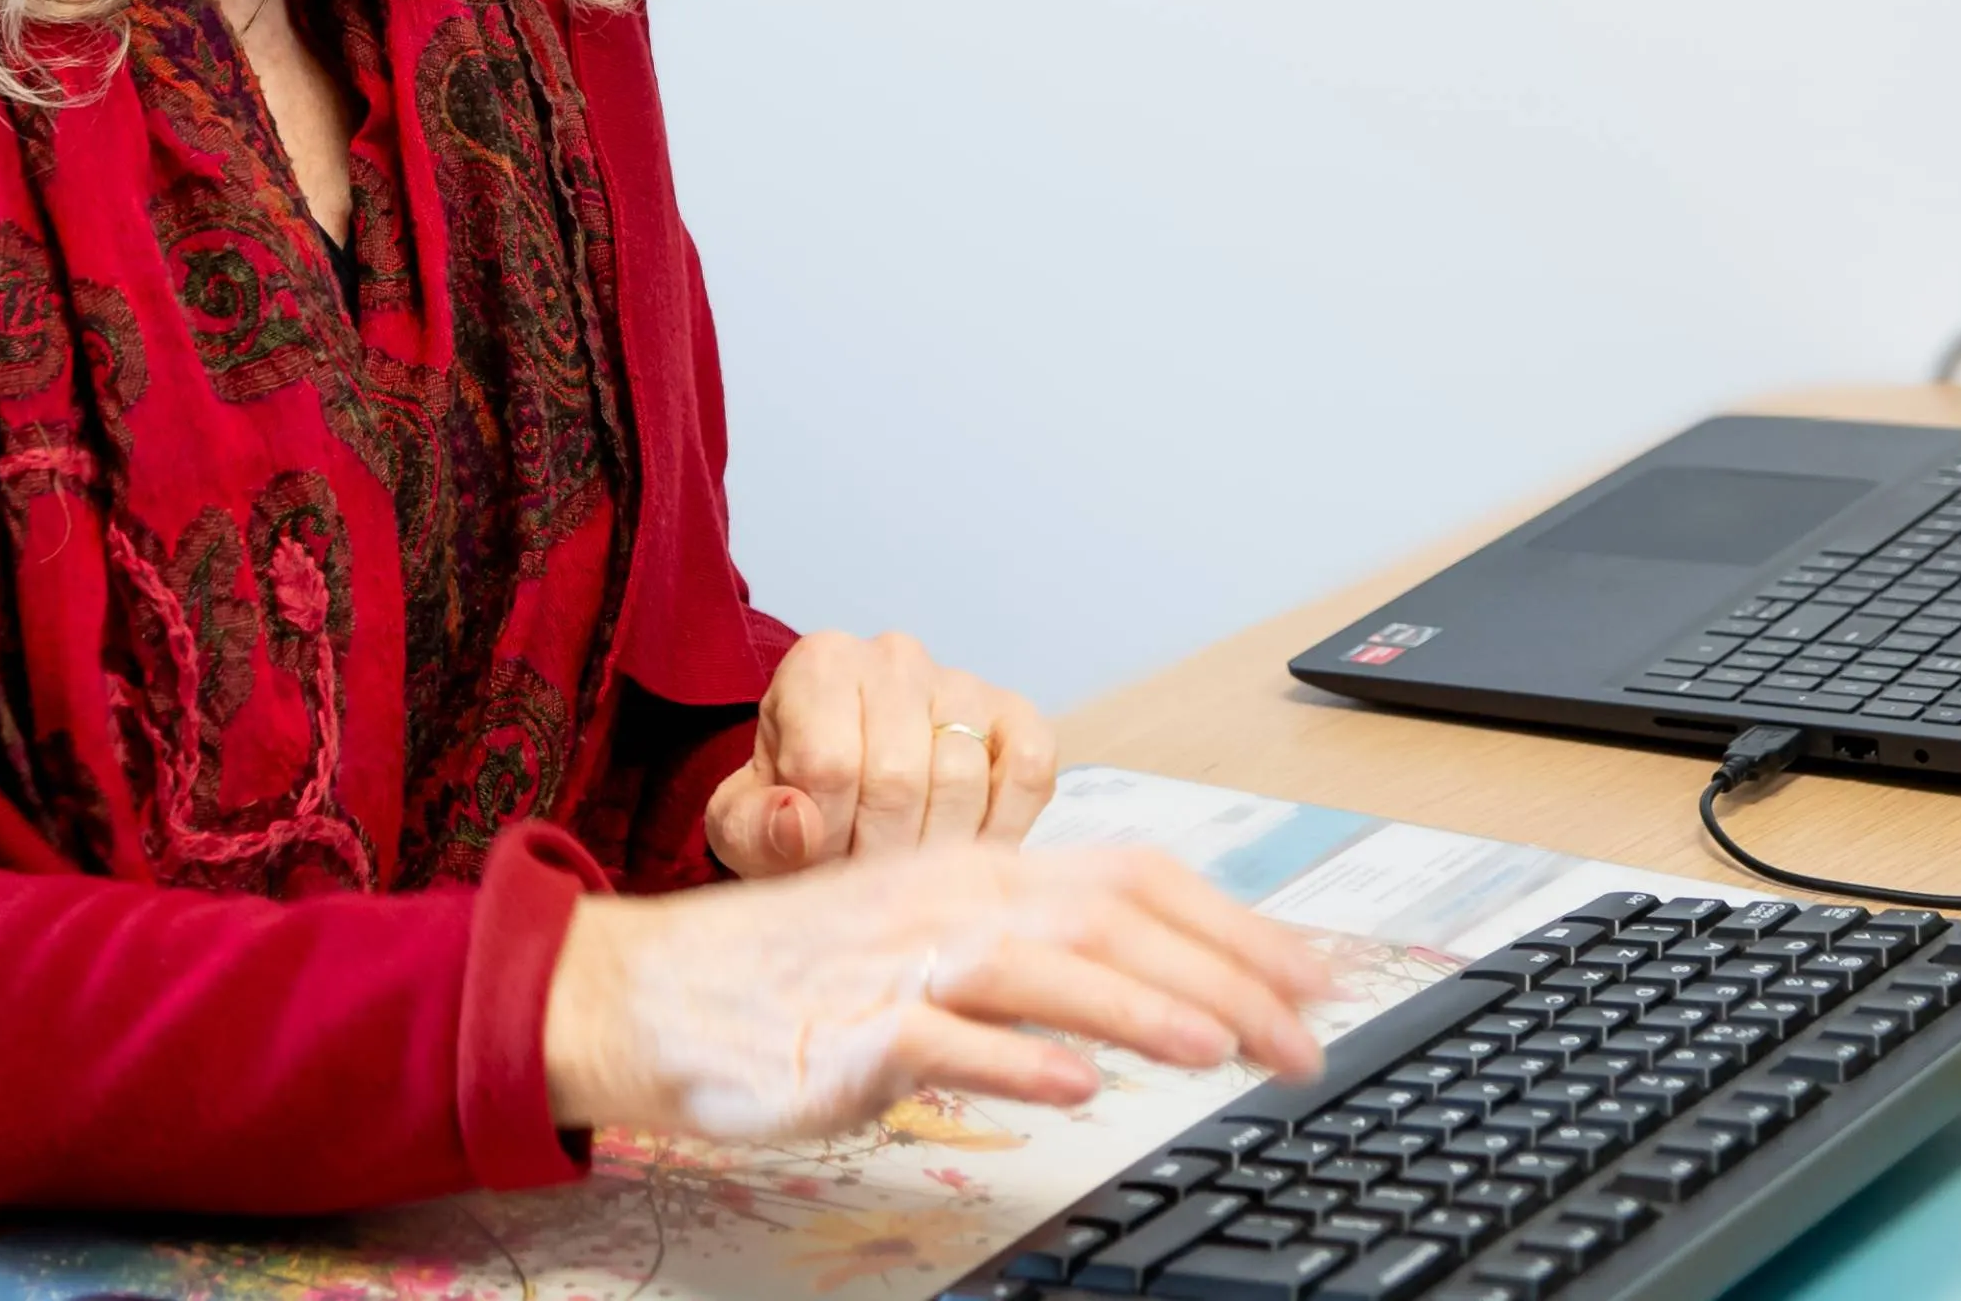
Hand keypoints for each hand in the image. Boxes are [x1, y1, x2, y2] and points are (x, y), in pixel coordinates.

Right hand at [541, 843, 1330, 1141]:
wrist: (648, 991)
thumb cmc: (792, 975)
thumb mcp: (926, 946)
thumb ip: (1029, 963)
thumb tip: (1146, 998)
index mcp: (980, 873)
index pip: (1133, 876)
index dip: (1232, 922)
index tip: (1312, 976)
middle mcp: (953, 901)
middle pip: (1111, 921)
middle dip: (1224, 976)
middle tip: (1304, 1038)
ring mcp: (902, 963)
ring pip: (1042, 969)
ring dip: (1139, 1006)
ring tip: (1221, 1046)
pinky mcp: (851, 1030)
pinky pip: (945, 1041)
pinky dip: (1015, 1061)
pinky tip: (1076, 1087)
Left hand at [707, 630, 1057, 875]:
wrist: (846, 791)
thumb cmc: (794, 803)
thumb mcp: (746, 824)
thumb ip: (756, 828)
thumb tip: (801, 827)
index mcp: (819, 665)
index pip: (828, 764)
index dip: (824, 836)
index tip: (817, 862)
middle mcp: (894, 658)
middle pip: (898, 780)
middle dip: (879, 854)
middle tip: (865, 880)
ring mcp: (963, 683)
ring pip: (962, 783)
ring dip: (935, 852)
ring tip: (905, 868)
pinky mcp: (1018, 718)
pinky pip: (1028, 774)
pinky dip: (1003, 827)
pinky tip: (963, 849)